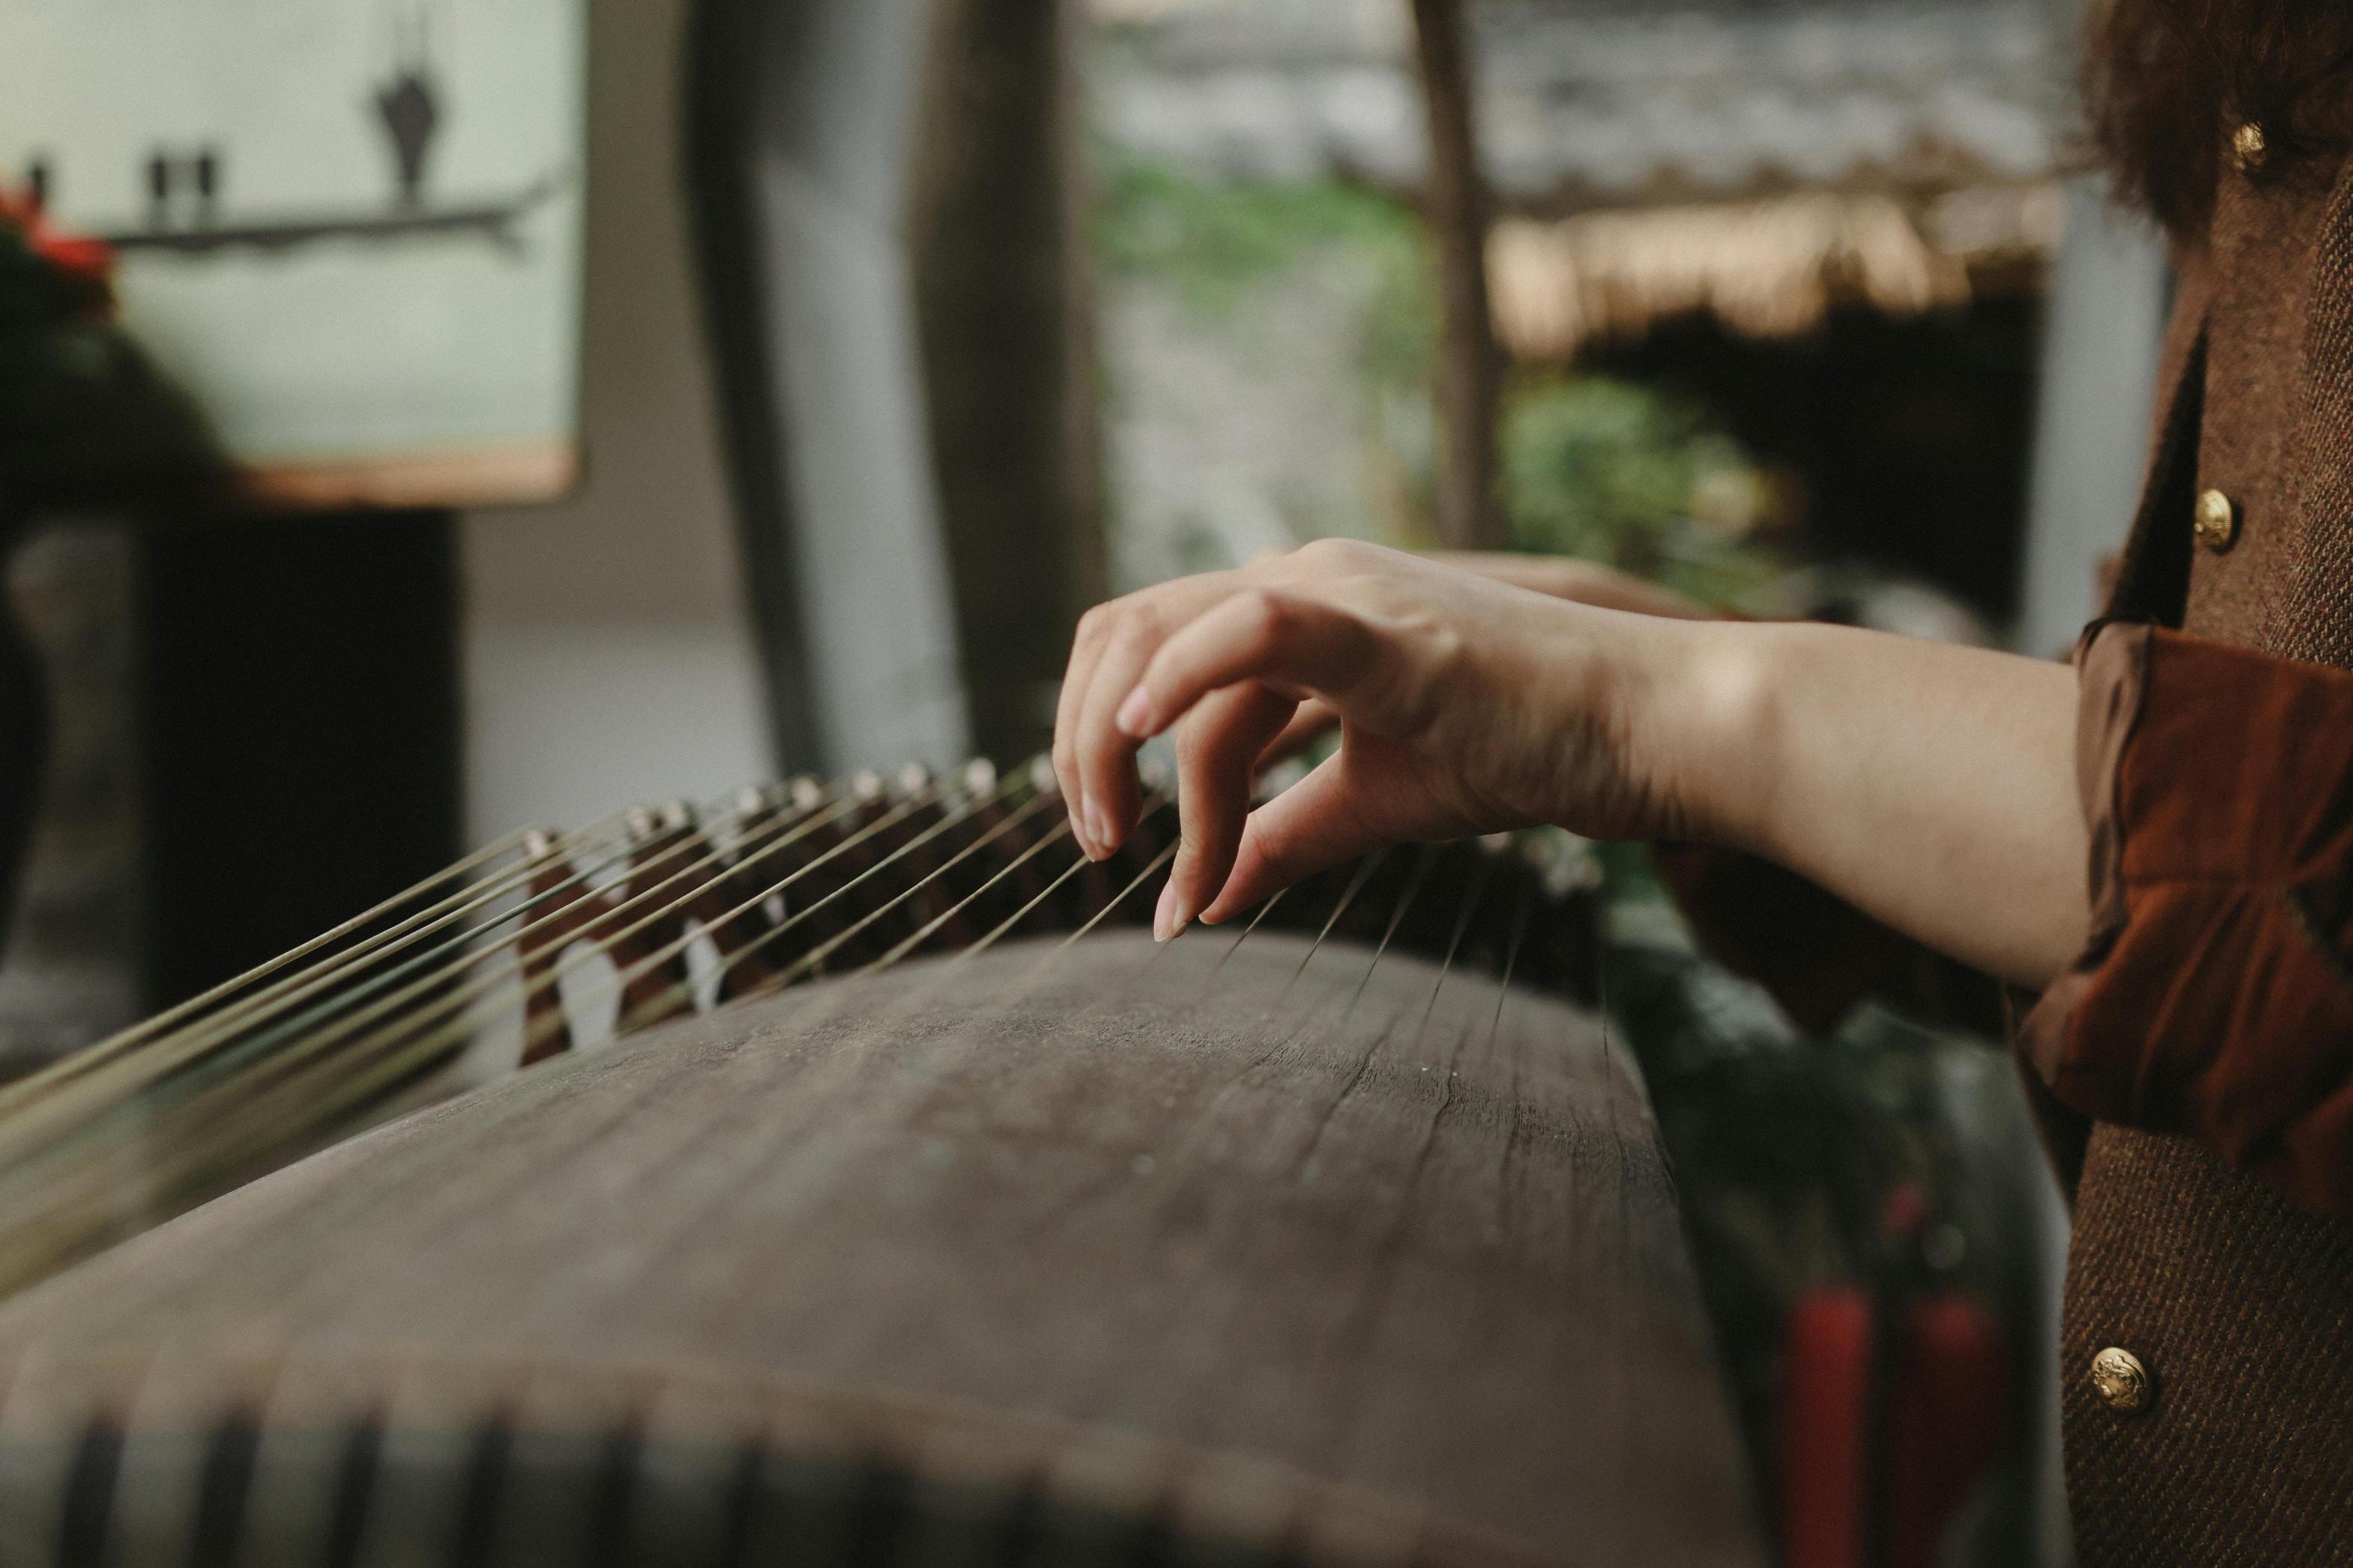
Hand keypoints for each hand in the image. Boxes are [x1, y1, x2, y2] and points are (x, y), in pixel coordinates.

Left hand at [1051, 540, 1693, 938]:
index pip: (1139, 646)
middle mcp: (1301, 579)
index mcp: (1292, 609)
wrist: (1643, 730)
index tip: (1120, 853)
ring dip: (1133, 760)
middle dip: (1084, 749)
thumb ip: (1282, 837)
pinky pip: (1256, 626)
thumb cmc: (1524, 749)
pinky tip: (1140, 728)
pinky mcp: (1387, 633)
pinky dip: (1182, 672)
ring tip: (1158, 865)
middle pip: (1124, 632)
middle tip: (1106, 853)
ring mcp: (1342, 594)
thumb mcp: (1373, 799)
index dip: (1097, 746)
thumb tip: (1205, 899)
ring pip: (1168, 644)